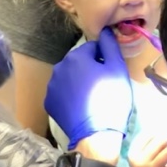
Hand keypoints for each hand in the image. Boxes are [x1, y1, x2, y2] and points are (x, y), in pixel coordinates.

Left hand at [44, 28, 132, 151]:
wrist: (96, 135)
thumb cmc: (111, 99)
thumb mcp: (118, 69)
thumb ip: (110, 46)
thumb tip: (106, 30)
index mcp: (75, 57)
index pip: (93, 48)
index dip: (104, 59)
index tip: (111, 73)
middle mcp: (59, 67)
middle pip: (79, 62)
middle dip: (90, 69)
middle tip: (103, 86)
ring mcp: (51, 86)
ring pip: (69, 77)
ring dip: (79, 82)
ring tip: (92, 98)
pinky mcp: (49, 103)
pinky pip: (62, 93)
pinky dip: (70, 96)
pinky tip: (81, 106)